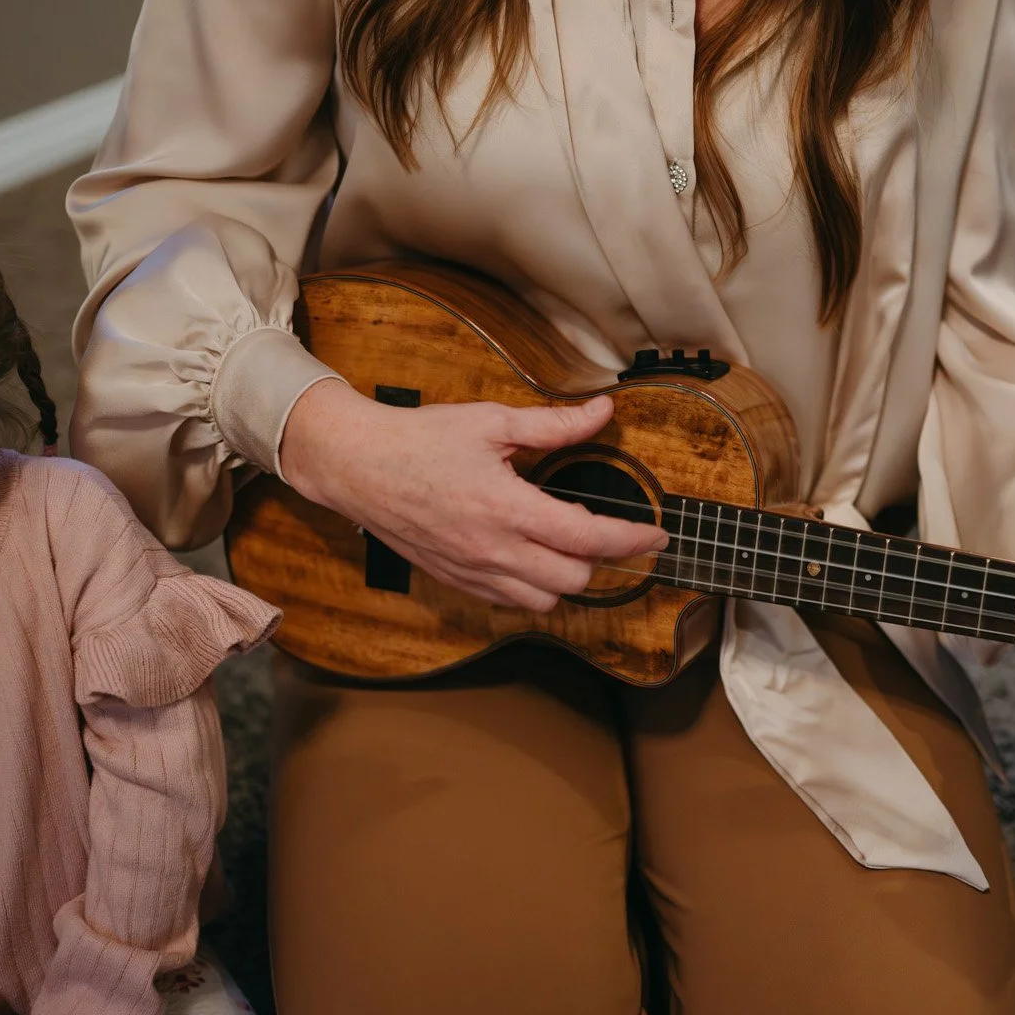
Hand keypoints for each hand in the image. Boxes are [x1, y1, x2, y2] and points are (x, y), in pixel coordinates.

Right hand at [279, 382, 669, 611]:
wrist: (358, 466)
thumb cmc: (421, 439)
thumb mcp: (492, 421)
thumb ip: (555, 424)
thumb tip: (603, 412)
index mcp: (507, 508)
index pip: (589, 539)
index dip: (632, 540)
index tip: (656, 536)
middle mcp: (492, 550)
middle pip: (572, 581)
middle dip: (601, 561)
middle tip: (612, 534)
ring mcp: (472, 571)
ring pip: (542, 601)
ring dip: (566, 580)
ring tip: (571, 548)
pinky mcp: (455, 580)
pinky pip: (508, 602)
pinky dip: (531, 589)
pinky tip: (532, 559)